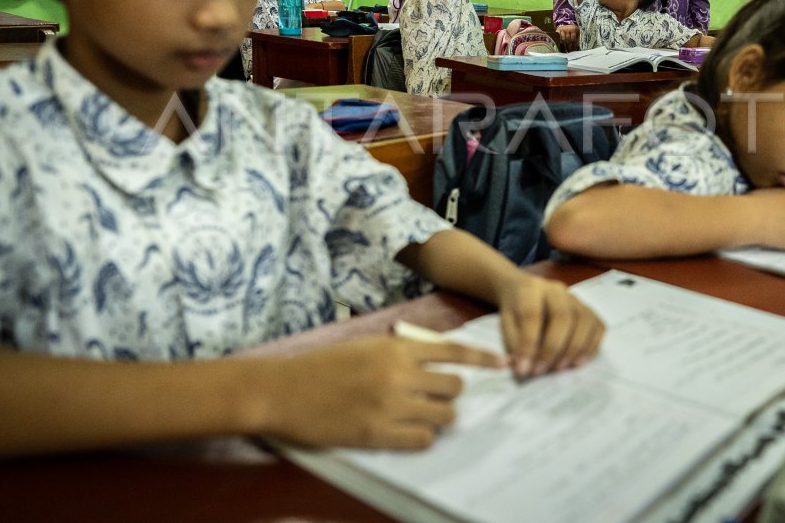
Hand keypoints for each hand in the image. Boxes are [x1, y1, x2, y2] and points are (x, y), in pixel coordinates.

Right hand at [259, 336, 504, 449]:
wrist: (283, 390)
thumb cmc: (322, 366)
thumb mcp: (365, 345)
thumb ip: (400, 351)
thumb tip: (434, 362)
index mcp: (396, 346)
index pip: (452, 351)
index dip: (482, 360)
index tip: (502, 365)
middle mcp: (398, 373)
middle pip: (454, 387)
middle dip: (449, 394)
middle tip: (434, 399)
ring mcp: (389, 404)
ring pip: (443, 414)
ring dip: (438, 416)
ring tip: (420, 416)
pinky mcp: (376, 433)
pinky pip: (422, 439)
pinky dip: (422, 437)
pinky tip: (408, 433)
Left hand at [494, 274, 604, 378]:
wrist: (527, 291)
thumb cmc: (517, 311)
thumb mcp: (506, 324)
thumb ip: (514, 345)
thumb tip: (523, 368)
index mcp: (530, 289)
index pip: (532, 314)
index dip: (529, 343)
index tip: (523, 368)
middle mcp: (556, 290)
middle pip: (563, 316)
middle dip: (552, 348)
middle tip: (542, 370)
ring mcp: (576, 299)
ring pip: (584, 320)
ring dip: (574, 349)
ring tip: (560, 368)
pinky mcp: (589, 309)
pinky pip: (597, 326)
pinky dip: (591, 347)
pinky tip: (577, 361)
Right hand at [555, 24, 578, 50]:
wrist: (566, 23)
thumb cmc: (573, 30)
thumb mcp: (577, 33)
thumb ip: (577, 40)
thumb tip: (577, 48)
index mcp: (574, 29)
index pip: (574, 39)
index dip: (573, 46)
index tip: (573, 51)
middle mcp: (568, 29)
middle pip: (568, 40)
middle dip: (568, 47)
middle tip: (569, 52)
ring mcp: (562, 30)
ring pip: (562, 40)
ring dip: (564, 46)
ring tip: (565, 51)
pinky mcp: (558, 31)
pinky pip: (558, 38)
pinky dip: (559, 43)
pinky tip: (560, 47)